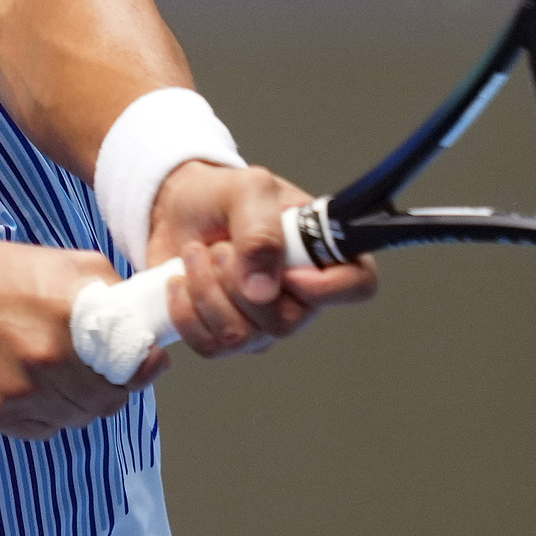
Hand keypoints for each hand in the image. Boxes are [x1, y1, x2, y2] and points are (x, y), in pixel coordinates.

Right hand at [0, 235, 166, 438]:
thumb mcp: (62, 263)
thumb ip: (110, 291)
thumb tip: (146, 324)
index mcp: (70, 311)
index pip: (135, 361)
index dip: (147, 363)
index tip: (148, 358)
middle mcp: (48, 356)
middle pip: (112, 396)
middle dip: (116, 383)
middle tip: (104, 364)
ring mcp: (22, 391)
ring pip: (82, 417)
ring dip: (85, 400)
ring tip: (65, 370)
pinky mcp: (0, 416)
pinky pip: (48, 429)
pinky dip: (52, 412)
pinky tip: (37, 383)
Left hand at [147, 161, 377, 359]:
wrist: (178, 211)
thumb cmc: (221, 196)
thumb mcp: (246, 189)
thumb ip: (260, 230)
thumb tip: (263, 290)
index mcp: (322, 252)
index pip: (358, 285)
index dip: (327, 288)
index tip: (285, 271)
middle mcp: (301, 294)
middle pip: (285, 322)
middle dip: (237, 282)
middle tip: (220, 246)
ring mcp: (264, 321)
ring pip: (242, 337)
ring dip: (206, 291)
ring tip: (197, 253)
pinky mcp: (226, 337)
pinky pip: (210, 346)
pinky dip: (186, 312)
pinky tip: (181, 281)